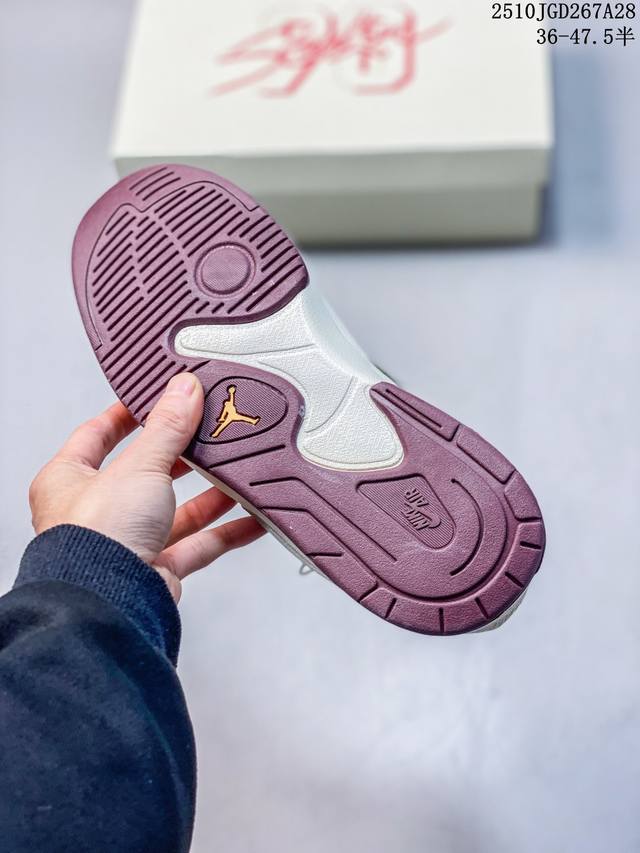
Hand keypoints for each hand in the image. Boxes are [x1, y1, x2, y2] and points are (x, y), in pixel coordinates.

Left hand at [28, 373, 264, 601]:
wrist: (109, 604)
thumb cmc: (96, 539)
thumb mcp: (139, 465)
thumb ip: (167, 427)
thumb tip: (183, 390)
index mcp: (70, 480)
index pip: (97, 436)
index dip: (127, 416)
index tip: (154, 399)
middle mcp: (95, 513)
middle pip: (145, 474)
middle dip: (181, 457)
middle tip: (208, 434)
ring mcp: (127, 543)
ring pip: (176, 512)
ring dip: (210, 495)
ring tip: (238, 472)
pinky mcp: (156, 570)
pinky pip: (197, 546)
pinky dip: (226, 533)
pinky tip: (251, 519)